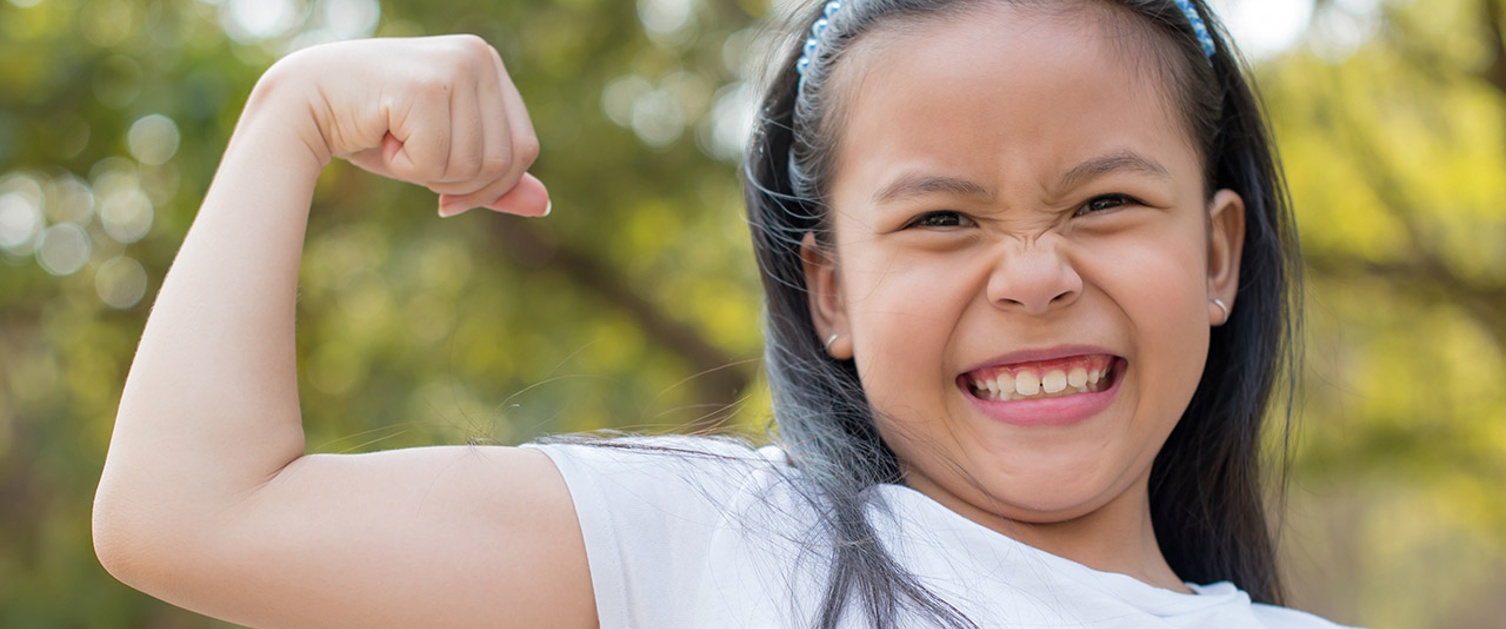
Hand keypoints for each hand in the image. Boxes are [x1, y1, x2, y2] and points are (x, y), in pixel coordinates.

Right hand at [266, 35, 548, 216]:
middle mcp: (479, 56)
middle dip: (460, 184)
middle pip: (506, 162)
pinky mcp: (428, 86)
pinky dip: (406, 166)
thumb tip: (544, 205)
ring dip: (428, 173)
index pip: (525, 149)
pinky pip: (440, 162)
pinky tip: (380, 134)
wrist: (301, 105)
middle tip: (412, 157)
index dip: (490, 186)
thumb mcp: (443, 158)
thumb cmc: (373, 130)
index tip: (446, 194)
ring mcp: (456, 66)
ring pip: (475, 165)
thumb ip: (493, 179)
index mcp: (488, 65)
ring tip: (394, 139)